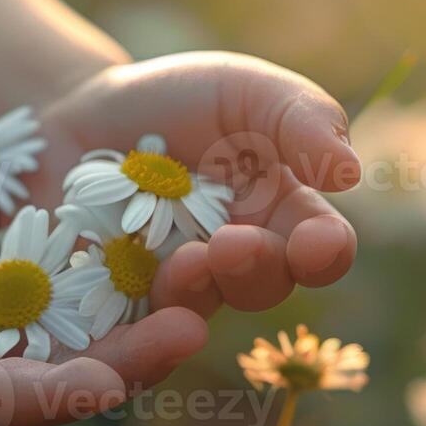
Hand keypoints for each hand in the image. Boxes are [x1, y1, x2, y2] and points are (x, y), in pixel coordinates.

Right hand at [0, 135, 205, 425]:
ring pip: (100, 334)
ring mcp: (19, 328)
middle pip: (74, 377)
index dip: (64, 394)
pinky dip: (138, 270)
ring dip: (153, 312)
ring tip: (208, 275)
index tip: (114, 375)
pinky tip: (186, 236)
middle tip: (194, 321)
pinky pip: (98, 289)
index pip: (10, 404)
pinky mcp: (39, 287)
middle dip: (136, 357)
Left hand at [34, 51, 360, 314]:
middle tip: (229, 242)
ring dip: (193, 294)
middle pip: (262, 287)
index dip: (324, 253)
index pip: (321, 248)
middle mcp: (235, 263)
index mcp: (281, 215)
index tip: (316, 244)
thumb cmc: (175, 99)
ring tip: (180, 262)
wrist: (75, 115)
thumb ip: (300, 117)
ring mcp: (173, 290)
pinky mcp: (111, 308)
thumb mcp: (243, 90)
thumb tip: (351, 171)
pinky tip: (112, 310)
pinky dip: (125, 332)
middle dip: (254, 269)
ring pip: (192, 314)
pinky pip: (122, 336)